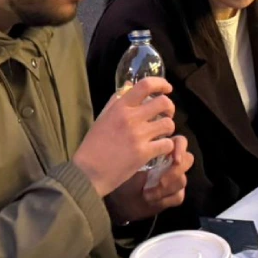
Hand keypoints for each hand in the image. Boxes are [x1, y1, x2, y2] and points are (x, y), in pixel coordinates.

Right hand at [72, 76, 176, 196]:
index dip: (161, 83)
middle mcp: (131, 118)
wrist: (87, 173)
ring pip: (169, 124)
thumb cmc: (92, 146)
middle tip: (167, 115)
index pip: (145, 85)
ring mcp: (138, 136)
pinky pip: (167, 144)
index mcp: (120, 107)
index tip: (167, 89)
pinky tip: (160, 149)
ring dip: (169, 129)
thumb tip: (129, 86)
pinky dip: (167, 146)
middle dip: (170, 108)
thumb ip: (115, 101)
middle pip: (163, 103)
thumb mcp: (102, 118)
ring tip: (162, 134)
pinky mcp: (144, 153)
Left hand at [106, 136, 190, 224]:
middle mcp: (170, 163)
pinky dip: (165, 200)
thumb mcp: (128, 164)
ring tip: (146, 194)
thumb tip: (152, 147)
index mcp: (161, 149)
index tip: (174, 158)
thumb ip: (142, 153)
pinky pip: (178, 196)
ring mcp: (173, 179)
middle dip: (175, 170)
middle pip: (188, 159)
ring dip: (165, 188)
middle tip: (161, 180)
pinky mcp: (174, 195)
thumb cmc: (120, 178)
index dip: (180, 147)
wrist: (117, 202)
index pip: (179, 142)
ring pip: (182, 180)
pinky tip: (150, 201)